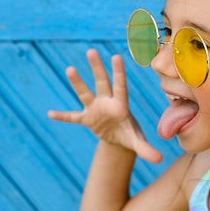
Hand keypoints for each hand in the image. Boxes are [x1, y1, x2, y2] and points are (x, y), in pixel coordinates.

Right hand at [47, 49, 162, 162]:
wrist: (120, 139)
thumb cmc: (131, 135)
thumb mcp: (138, 142)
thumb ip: (146, 149)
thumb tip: (159, 159)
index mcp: (121, 105)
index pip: (120, 86)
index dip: (118, 72)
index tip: (116, 56)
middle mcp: (107, 102)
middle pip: (102, 82)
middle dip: (97, 68)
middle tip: (92, 51)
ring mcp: (95, 109)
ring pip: (85, 93)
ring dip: (77, 82)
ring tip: (69, 69)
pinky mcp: (87, 119)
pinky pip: (73, 117)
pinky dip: (63, 116)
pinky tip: (50, 113)